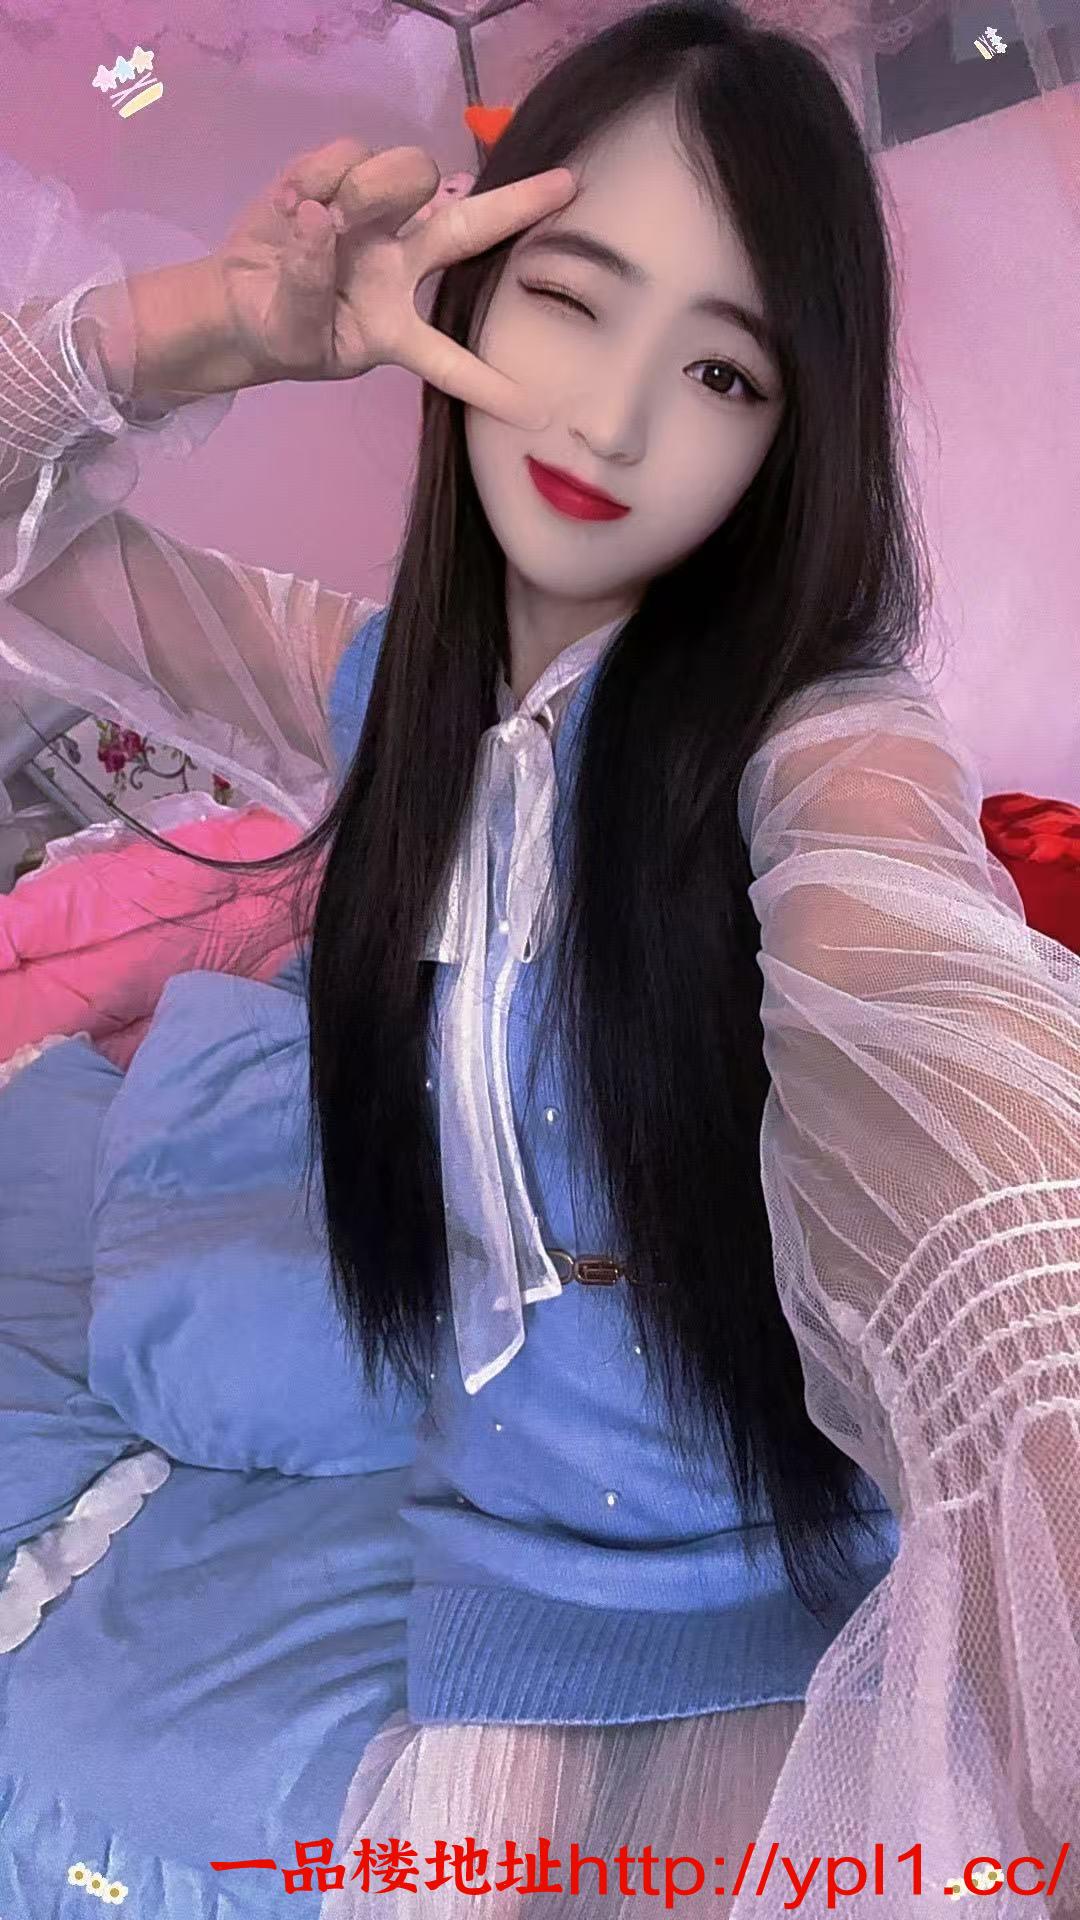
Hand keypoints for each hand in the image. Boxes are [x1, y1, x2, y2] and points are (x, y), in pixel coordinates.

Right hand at [210, 138, 576, 427]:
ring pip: (406, 176)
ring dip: (367, 187)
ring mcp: (377, 220)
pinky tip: (293, 202)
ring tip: (317, 215)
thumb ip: (307, 285)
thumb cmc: (280, 329)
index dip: (489, 387)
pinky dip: (318, 172)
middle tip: (565, 187)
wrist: (235, 298)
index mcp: (398, 330)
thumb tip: (320, 219)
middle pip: (466, 230)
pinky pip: (347, 153)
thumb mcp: (293, 333)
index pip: (450, 361)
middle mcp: (402, 269)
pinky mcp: (343, 178)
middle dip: (516, 207)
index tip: (537, 416)